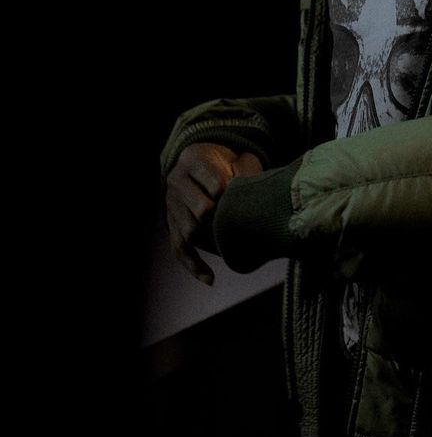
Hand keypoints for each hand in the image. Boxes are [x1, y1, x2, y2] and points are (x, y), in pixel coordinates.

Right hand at [165, 142, 262, 285]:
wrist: (199, 164)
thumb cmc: (227, 163)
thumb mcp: (237, 158)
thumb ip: (246, 169)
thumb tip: (254, 188)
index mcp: (193, 161)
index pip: (215, 182)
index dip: (234, 193)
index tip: (246, 199)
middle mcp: (177, 183)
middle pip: (200, 208)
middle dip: (224, 219)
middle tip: (242, 225)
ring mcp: (172, 205)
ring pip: (189, 230)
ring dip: (211, 243)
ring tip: (233, 251)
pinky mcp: (172, 225)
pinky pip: (179, 249)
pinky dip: (194, 265)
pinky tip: (210, 279)